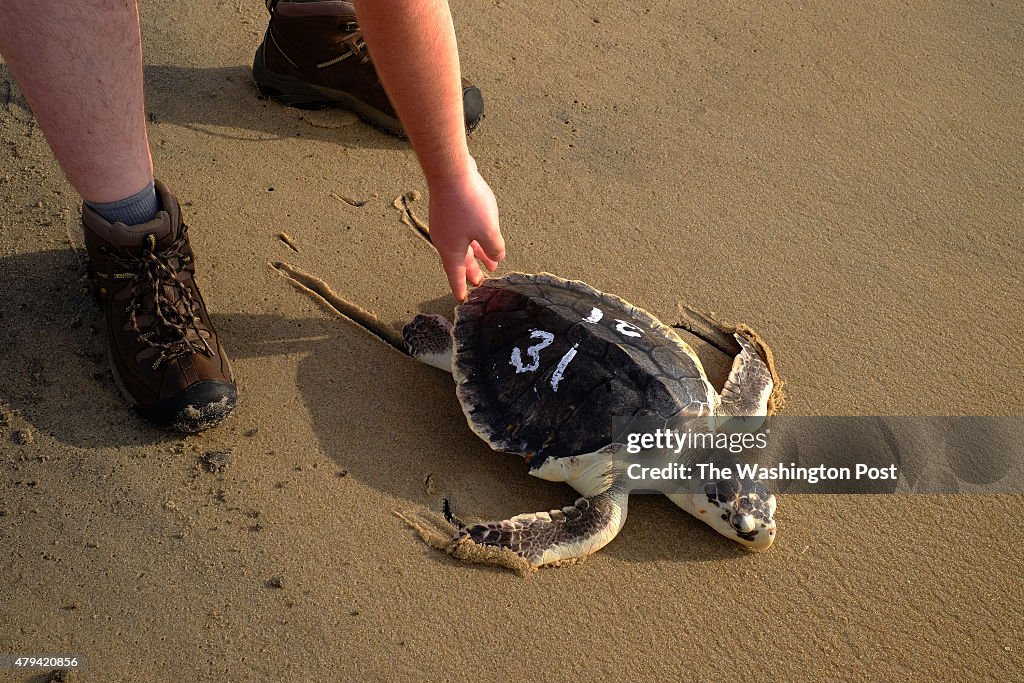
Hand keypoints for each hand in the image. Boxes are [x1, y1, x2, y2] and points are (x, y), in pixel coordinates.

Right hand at [427, 159, 504, 300]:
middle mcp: (445, 239)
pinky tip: (484, 236)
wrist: (451, 171)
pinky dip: (474, 239)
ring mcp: (446, 224)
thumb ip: (494, 248)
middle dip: (472, 271)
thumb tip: (496, 257)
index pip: (455, 275)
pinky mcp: (450, 210)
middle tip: (481, 282)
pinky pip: (463, 231)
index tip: (463, 298)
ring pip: (463, 245)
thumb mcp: (488, 231)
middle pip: (460, 261)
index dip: (461, 288)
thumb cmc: (468, 203)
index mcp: (451, 250)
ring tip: (490, 262)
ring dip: (476, 254)